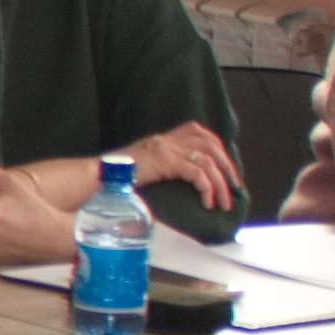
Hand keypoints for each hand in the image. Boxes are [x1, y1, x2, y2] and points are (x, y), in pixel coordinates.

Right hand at [119, 120, 244, 214]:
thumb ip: (162, 166)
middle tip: (234, 188)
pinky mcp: (166, 162)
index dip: (218, 148)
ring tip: (223, 202)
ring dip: (220, 184)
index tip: (226, 168)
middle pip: (211, 145)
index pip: (199, 132)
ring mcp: (167, 149)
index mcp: (164, 138)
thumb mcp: (144, 166)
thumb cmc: (116, 176)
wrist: (100, 176)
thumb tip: (183, 180)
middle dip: (227, 167)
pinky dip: (207, 188)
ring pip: (208, 161)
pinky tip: (207, 202)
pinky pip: (197, 173)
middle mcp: (168, 139)